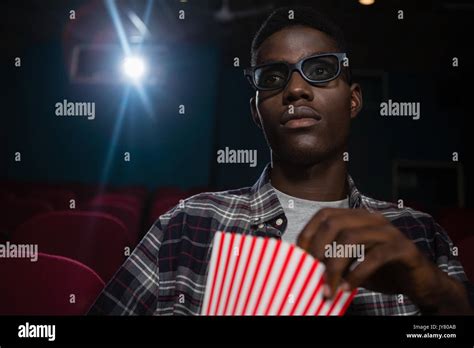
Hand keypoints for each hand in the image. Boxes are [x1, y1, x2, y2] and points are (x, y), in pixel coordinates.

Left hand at [296, 208, 471, 313]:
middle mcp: (372, 219)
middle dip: (318, 249)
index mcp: (358, 218)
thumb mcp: (352, 263)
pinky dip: (357, 274)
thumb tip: (303, 266)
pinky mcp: (404, 249)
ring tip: (328, 288)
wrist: (421, 283)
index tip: (299, 256)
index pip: (324, 215)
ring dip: (334, 266)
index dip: (308, 233)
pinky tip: (348, 287)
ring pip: (351, 239)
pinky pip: (374, 257)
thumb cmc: (382, 271)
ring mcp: (389, 232)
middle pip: (334, 224)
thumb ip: (332, 259)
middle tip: (311, 273)